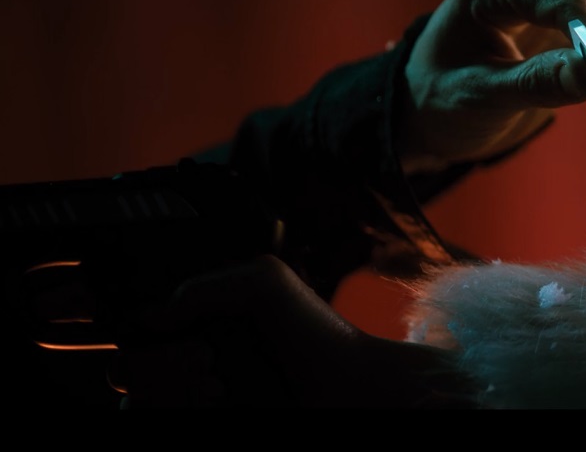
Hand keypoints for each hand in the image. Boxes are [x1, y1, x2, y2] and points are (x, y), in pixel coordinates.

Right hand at [112, 255, 475, 407]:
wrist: (348, 387)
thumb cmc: (314, 331)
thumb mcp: (263, 284)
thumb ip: (202, 289)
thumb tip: (149, 317)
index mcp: (197, 319)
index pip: (134, 325)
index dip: (133, 328)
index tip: (153, 326)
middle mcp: (187, 357)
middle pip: (124, 367)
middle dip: (154, 362)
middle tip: (204, 357)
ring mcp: (192, 395)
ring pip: (136, 400)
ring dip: (166, 387)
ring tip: (215, 382)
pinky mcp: (202, 415)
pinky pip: (157, 414)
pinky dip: (177, 405)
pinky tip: (219, 398)